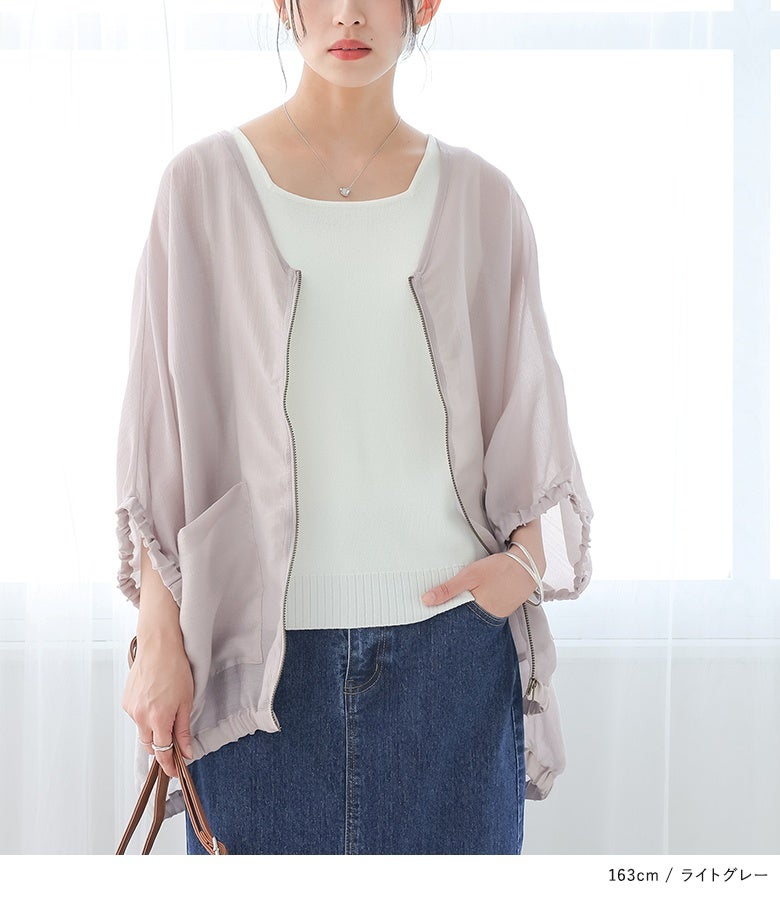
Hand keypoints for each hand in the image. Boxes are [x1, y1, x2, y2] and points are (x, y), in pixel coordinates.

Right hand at [121, 635, 194, 778]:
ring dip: (154, 730)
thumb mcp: (186, 701)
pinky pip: (136, 717)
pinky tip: (156, 703)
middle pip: (151, 745)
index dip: (169, 766)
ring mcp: (131, 709)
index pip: (163, 753)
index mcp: (158, 719)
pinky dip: (146, 717)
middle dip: (162, 749)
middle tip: (176, 746)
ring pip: (143, 731)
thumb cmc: (176, 668)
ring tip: (167, 713)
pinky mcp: (126, 701)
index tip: (175, 772)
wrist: (158, 646)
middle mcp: (140, 717)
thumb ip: (184, 730)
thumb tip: (186, 752)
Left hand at [420, 551, 538, 618]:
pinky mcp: (504, 608)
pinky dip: (480, 605)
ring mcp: (498, 614)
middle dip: (455, 615)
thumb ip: (448, 589)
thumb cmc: (500, 568)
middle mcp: (489, 618)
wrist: (529, 564)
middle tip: (441, 612)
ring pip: (477, 615)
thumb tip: (425, 600)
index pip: (455, 621)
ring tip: (458, 603)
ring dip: (468, 610)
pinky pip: (487, 610)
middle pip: (466, 620)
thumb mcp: (470, 575)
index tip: (430, 615)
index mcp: (478, 612)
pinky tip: (476, 598)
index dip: (444, 618)